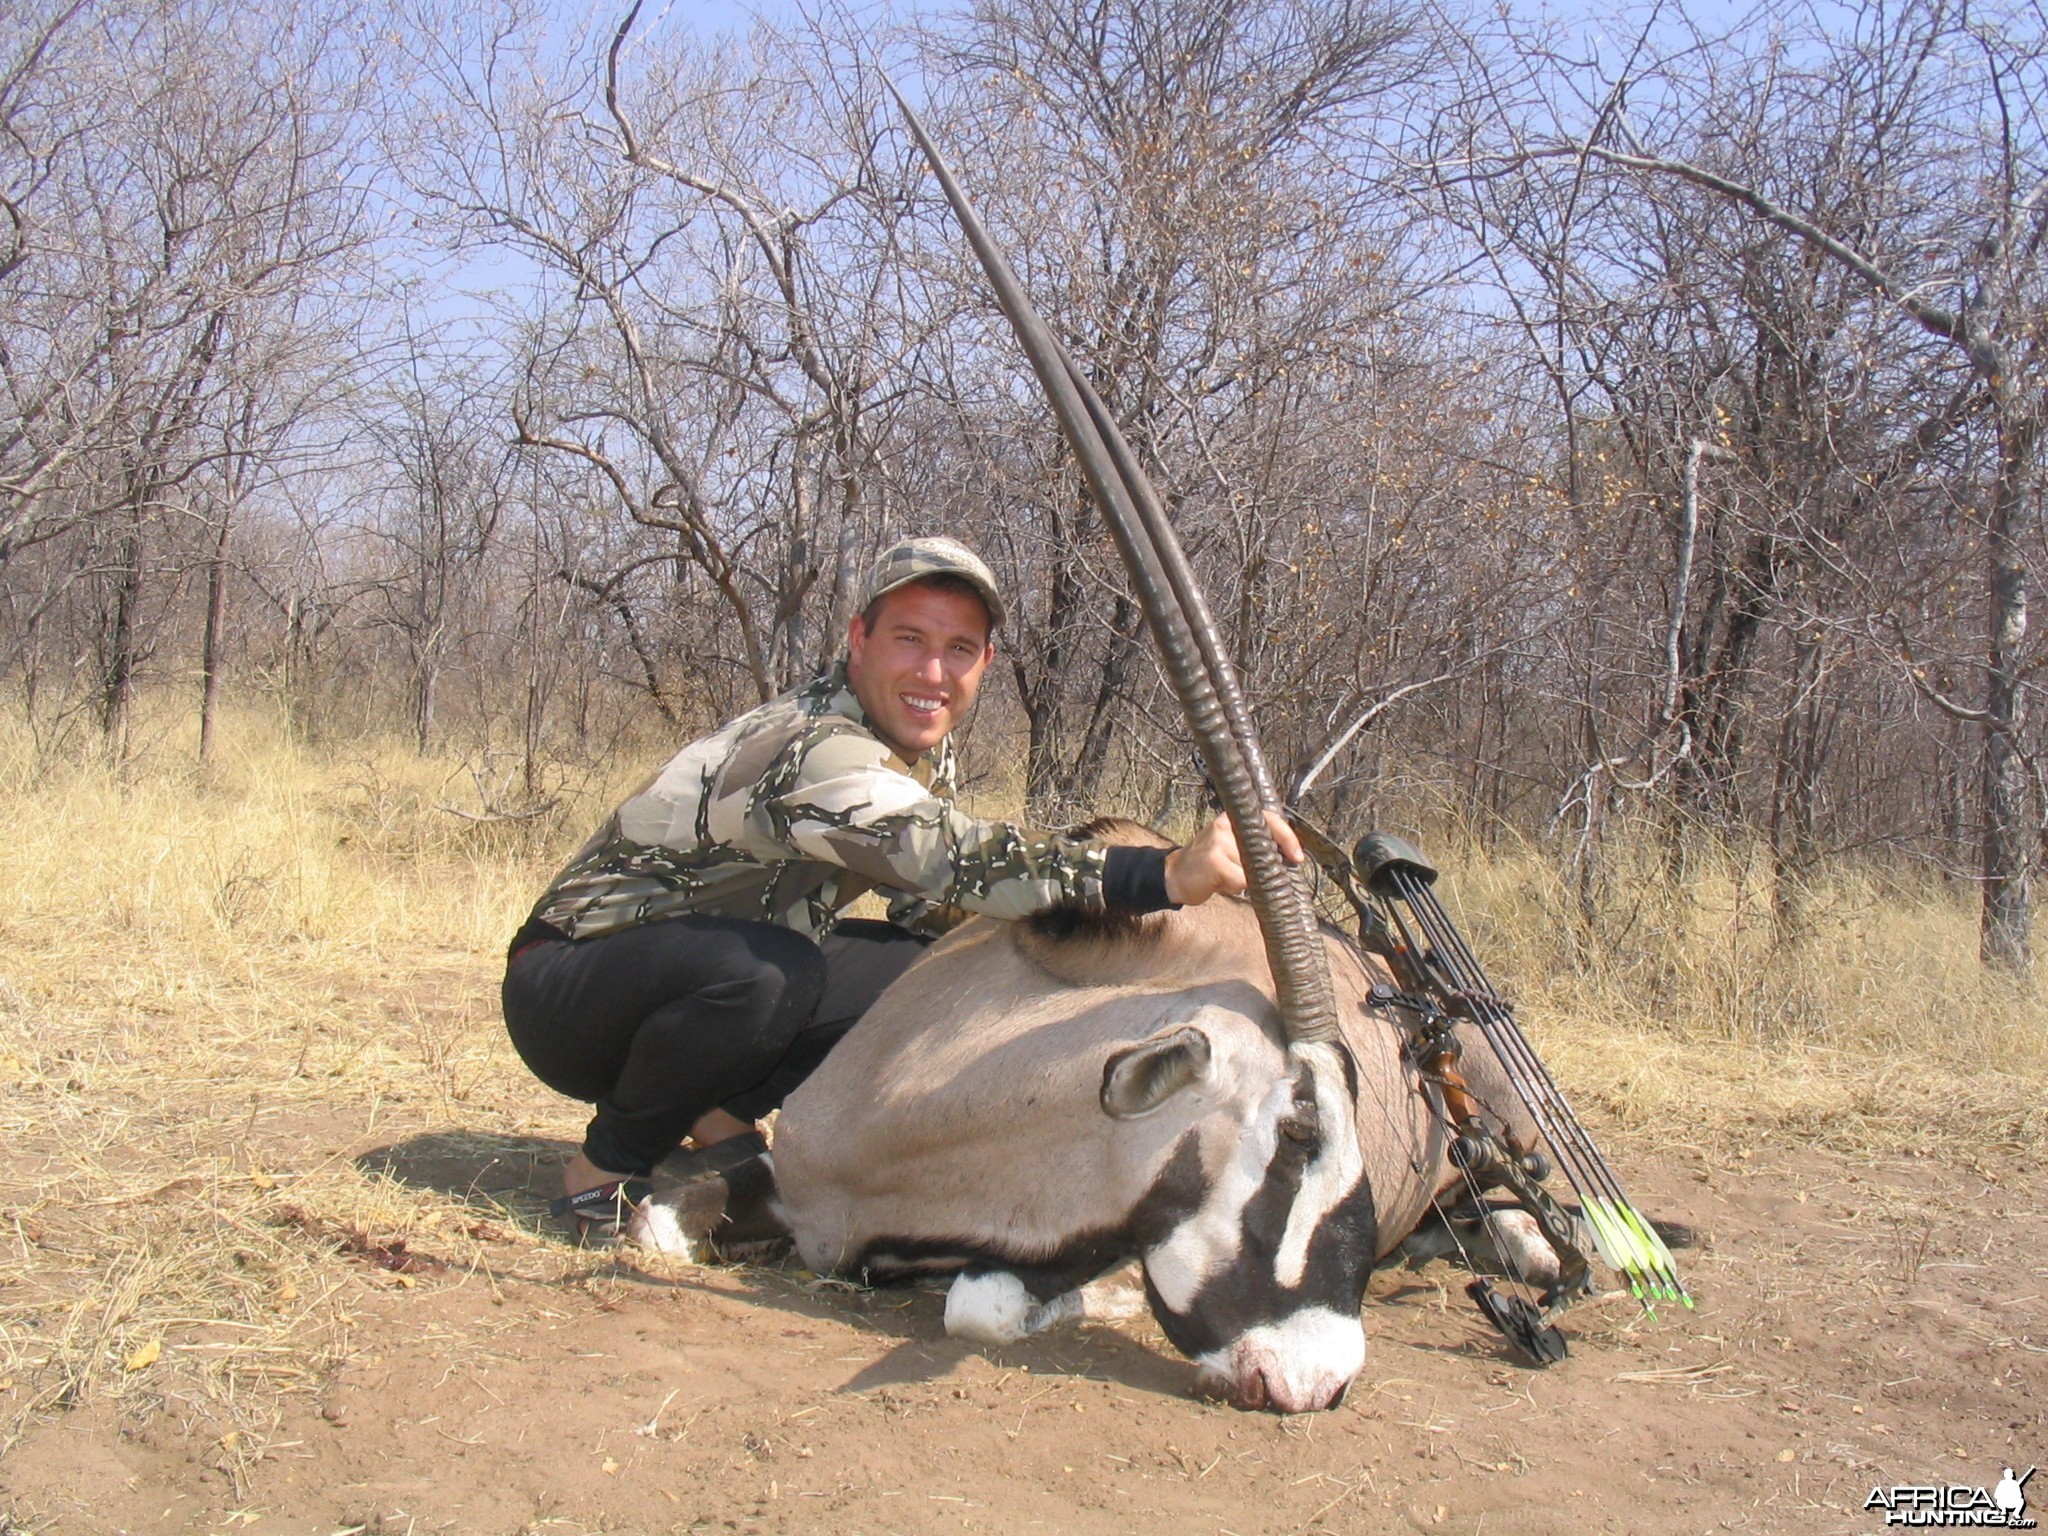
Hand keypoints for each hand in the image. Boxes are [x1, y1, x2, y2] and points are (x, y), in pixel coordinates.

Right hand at [1163, 809, 1305, 905]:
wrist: (1175, 875)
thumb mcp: (1231, 847)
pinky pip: (1240, 880)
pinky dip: (1234, 887)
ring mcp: (1219, 841)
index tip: (1297, 857)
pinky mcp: (1214, 860)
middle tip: (1260, 876)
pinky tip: (1219, 883)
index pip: (1269, 819)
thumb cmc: (1209, 864)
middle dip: (1268, 865)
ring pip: (1252, 868)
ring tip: (1227, 877)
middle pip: (1264, 847)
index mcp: (1232, 819)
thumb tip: (1287, 857)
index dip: (1288, 838)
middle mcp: (1225, 825)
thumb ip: (1254, 846)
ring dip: (1244, 880)